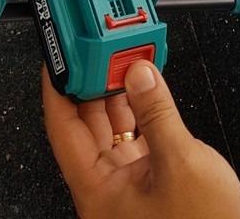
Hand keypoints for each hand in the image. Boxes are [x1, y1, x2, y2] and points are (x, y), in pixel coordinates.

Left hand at [42, 61, 239, 218]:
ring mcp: (127, 185)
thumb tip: (139, 73)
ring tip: (123, 60)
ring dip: (117, 94)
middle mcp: (106, 189)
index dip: (59, 87)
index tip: (61, 57)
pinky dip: (139, 110)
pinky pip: (135, 137)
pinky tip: (146, 87)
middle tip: (98, 49)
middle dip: (92, 83)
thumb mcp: (180, 162)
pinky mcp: (150, 182)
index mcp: (97, 190)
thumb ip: (157, 111)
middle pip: (86, 124)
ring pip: (111, 129)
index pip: (62, 127)